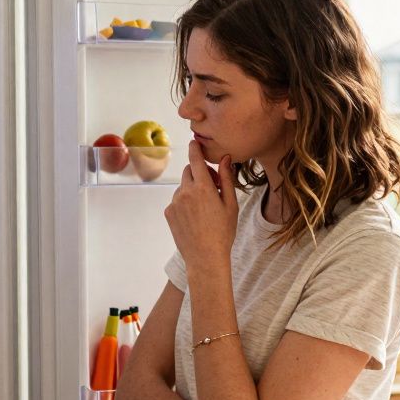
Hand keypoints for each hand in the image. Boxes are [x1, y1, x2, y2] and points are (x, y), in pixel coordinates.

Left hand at [163, 141, 238, 273]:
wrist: (205, 257)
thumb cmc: (223, 232)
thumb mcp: (230, 204)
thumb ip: (226, 178)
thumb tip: (225, 158)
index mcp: (203, 187)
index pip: (195, 158)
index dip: (194, 148)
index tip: (194, 142)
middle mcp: (186, 191)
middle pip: (188, 170)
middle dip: (199, 173)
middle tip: (213, 187)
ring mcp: (175, 202)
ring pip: (183, 186)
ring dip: (192, 189)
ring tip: (205, 208)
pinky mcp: (168, 212)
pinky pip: (176, 200)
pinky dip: (184, 203)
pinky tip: (195, 218)